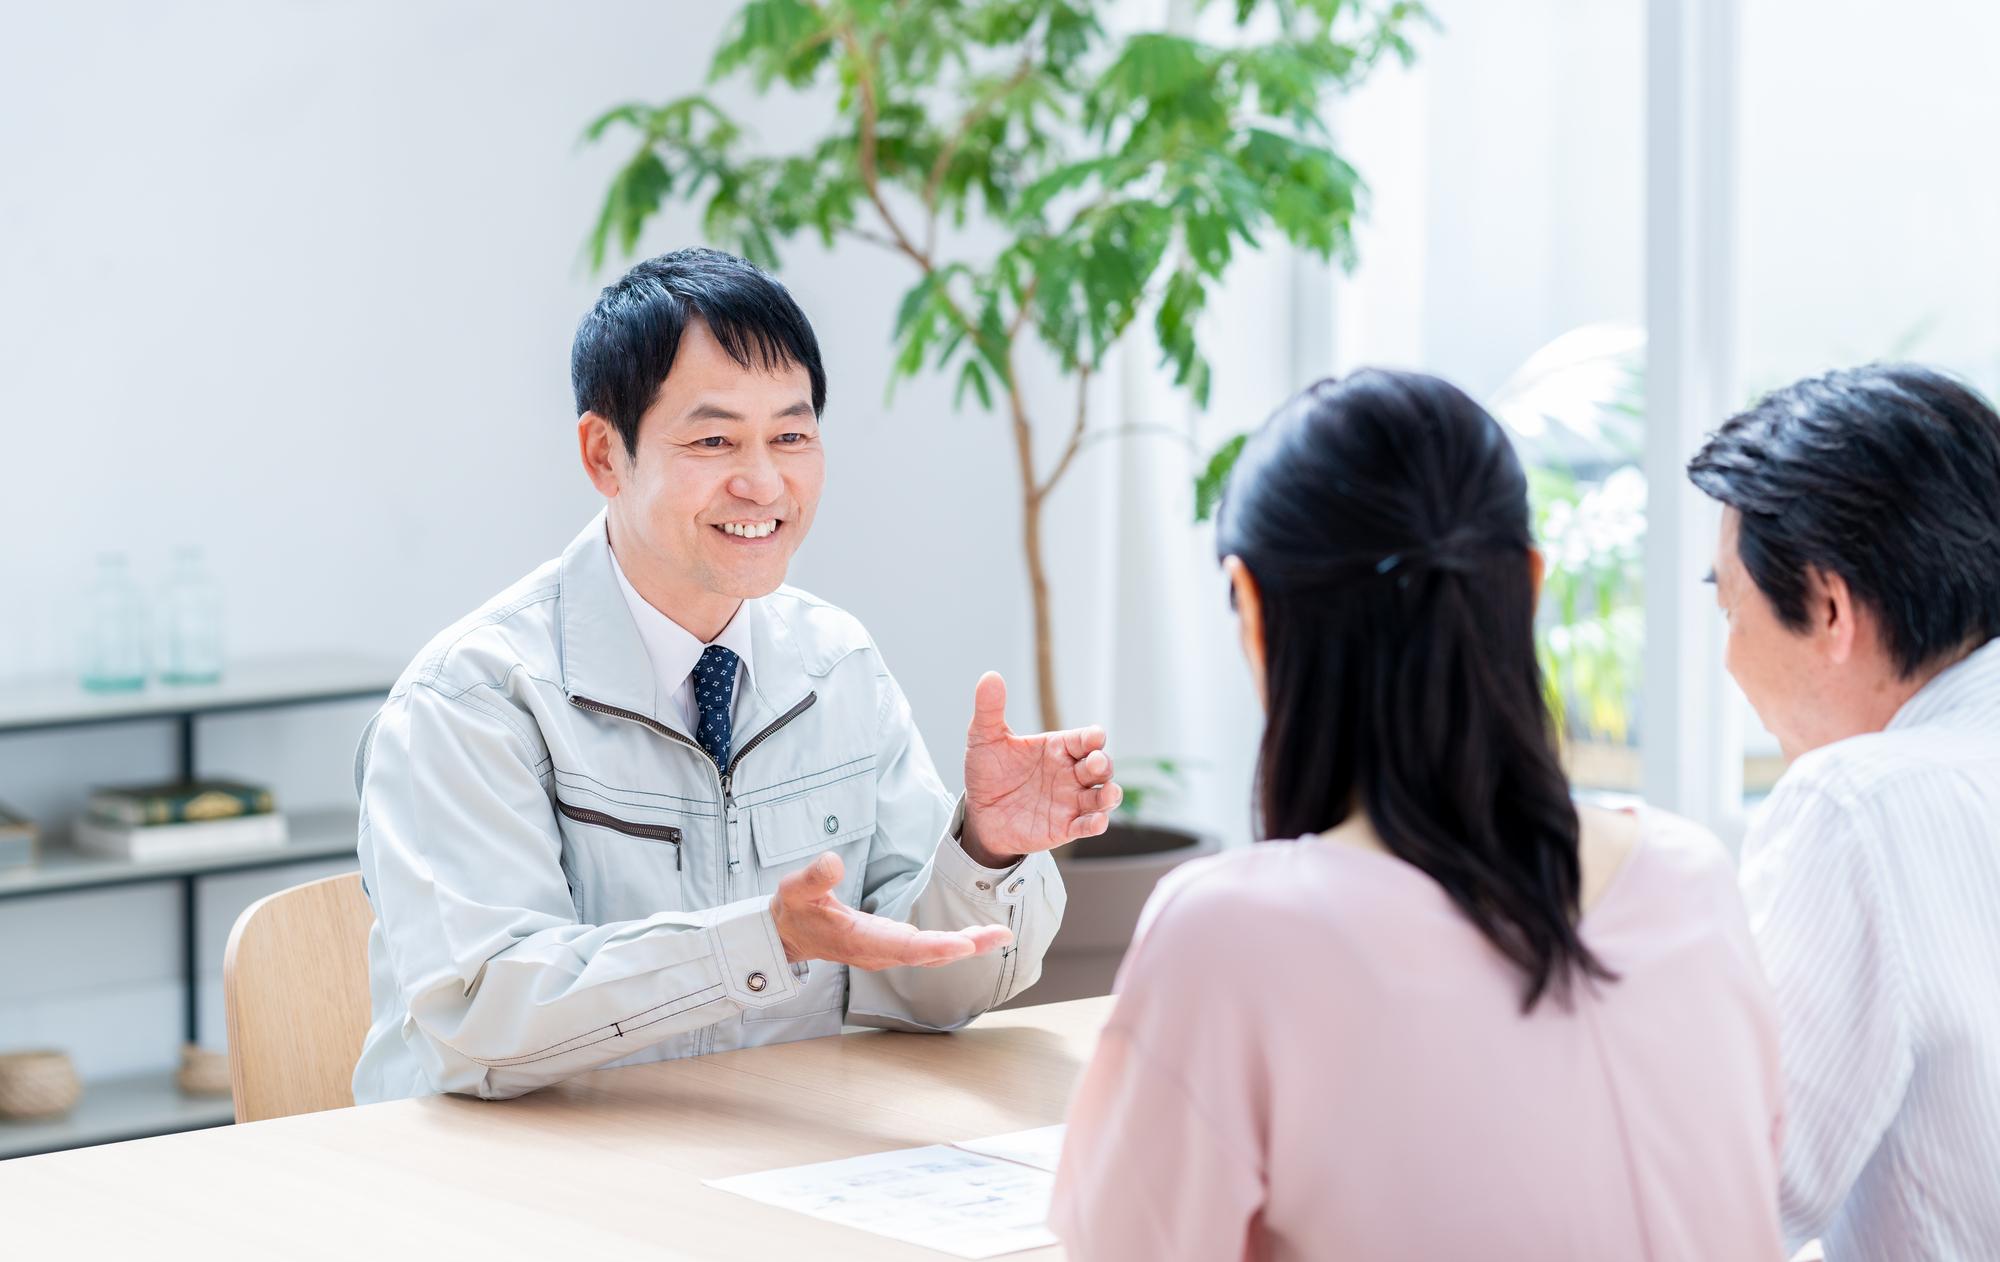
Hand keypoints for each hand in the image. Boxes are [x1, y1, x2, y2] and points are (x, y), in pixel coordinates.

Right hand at [769, 852, 1012, 968]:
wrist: (788, 935)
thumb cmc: (793, 911)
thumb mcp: (795, 889)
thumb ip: (814, 877)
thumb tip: (832, 861)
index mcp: (860, 941)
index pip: (904, 948)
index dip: (936, 946)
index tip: (965, 945)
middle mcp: (878, 952)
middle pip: (928, 954)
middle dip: (966, 946)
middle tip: (1001, 935)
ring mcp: (886, 951)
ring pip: (932, 954)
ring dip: (966, 945)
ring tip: (998, 934)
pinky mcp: (891, 946)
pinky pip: (928, 949)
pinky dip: (953, 944)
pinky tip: (975, 937)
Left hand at [962, 672, 1122, 865]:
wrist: (978, 812)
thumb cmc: (988, 772)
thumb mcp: (984, 738)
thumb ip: (990, 708)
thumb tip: (990, 676)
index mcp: (1058, 747)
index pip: (1084, 739)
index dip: (1093, 737)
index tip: (1095, 736)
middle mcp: (1070, 772)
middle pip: (1100, 766)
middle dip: (1103, 764)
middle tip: (1095, 764)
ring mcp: (1071, 800)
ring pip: (1102, 796)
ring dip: (1110, 795)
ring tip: (1108, 794)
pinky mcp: (1065, 827)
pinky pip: (1087, 825)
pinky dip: (1096, 823)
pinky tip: (1096, 822)